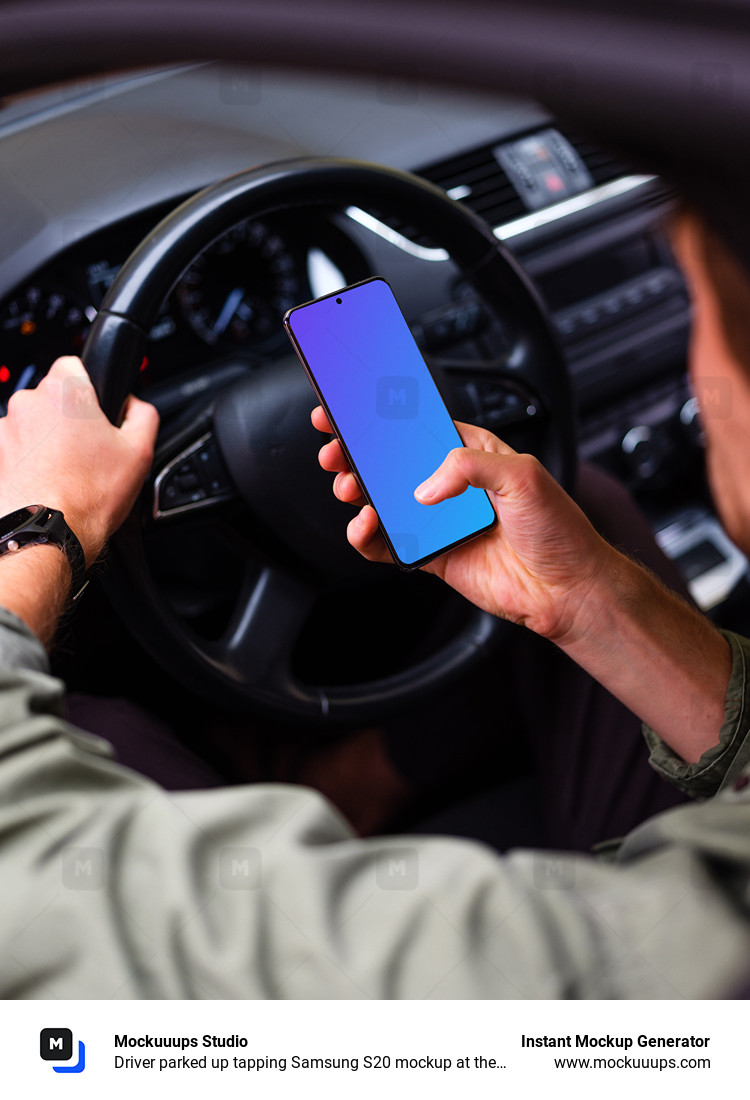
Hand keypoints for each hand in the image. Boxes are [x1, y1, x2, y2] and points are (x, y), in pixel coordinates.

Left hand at [0, 357, 158, 564]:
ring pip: (31, 424)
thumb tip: (135, 405)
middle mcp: (28, 402)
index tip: (97, 412)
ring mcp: (4, 428)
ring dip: (45, 441)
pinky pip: (14, 449)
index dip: (90, 387)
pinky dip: (26, 461)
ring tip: (65, 473)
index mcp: (65, 391)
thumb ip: (143, 415)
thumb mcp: (141, 453)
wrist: (47, 533)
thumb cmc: (89, 496)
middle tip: (87, 451)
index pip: (75, 364)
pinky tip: (45, 482)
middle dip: (68, 418)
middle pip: (52, 397)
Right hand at [313, 407, 617, 641]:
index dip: (382, 416)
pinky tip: (366, 527)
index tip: (350, 408)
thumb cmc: (560, 530)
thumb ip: (469, 466)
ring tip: (351, 490)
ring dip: (358, 493)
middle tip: (336, 452)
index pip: (419, 427)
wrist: (568, 590)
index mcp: (473, 453)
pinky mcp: (431, 554)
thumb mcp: (522, 476)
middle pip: (390, 462)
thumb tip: (424, 486)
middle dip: (356, 454)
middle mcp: (452, 485)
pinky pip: (388, 544)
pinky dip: (368, 536)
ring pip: (382, 501)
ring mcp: (438, 520)